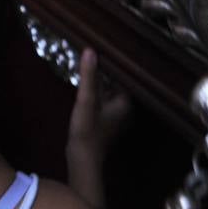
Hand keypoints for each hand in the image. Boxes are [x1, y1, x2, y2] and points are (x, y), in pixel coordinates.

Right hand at [65, 48, 130, 208]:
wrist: (82, 159)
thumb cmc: (88, 129)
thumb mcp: (86, 99)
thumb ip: (89, 75)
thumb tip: (90, 49)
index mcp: (125, 102)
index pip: (123, 76)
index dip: (113, 63)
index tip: (104, 49)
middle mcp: (124, 109)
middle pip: (116, 84)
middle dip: (106, 71)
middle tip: (94, 53)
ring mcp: (115, 117)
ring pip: (108, 92)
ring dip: (100, 82)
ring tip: (89, 64)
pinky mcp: (104, 122)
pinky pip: (102, 101)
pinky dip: (96, 93)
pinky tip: (86, 85)